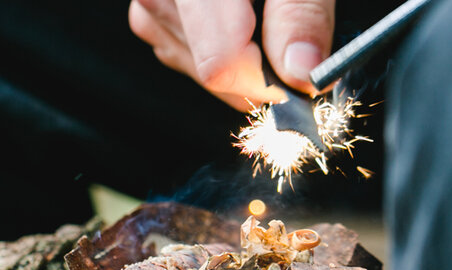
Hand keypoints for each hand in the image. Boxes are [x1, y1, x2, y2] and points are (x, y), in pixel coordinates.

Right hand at [129, 0, 334, 110]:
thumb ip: (301, 11)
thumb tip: (302, 70)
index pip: (221, 61)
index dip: (270, 79)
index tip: (301, 74)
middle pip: (209, 69)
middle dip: (258, 68)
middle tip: (287, 36)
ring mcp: (148, 1)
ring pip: (195, 67)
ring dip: (239, 57)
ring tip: (259, 11)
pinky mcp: (148, 10)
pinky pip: (182, 52)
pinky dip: (217, 45)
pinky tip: (236, 15)